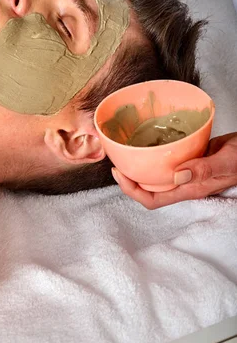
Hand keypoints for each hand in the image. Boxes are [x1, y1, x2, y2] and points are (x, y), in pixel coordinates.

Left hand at [111, 132, 236, 207]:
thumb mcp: (226, 162)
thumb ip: (205, 169)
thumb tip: (177, 174)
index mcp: (189, 189)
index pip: (152, 200)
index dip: (132, 190)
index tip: (119, 173)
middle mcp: (184, 183)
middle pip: (148, 189)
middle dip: (129, 178)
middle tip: (117, 161)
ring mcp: (186, 172)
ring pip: (156, 175)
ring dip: (139, 167)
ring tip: (126, 153)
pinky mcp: (188, 160)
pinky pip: (166, 162)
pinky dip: (154, 155)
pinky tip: (148, 142)